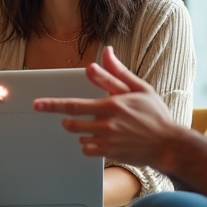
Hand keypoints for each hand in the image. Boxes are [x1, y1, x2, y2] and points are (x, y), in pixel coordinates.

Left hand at [34, 47, 178, 171]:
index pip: (74, 105)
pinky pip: (87, 150)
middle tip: (72, 118)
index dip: (52, 104)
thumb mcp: (139, 88)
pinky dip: (89, 145)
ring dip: (81, 132)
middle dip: (66, 120)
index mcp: (111, 104)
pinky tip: (102, 139)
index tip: (37, 104)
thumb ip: (117, 72)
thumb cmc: (155, 114)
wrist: (169, 144)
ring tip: (99, 127)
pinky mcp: (110, 153)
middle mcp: (107, 123)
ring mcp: (108, 140)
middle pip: (71, 123)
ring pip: (79, 137)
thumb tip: (105, 52)